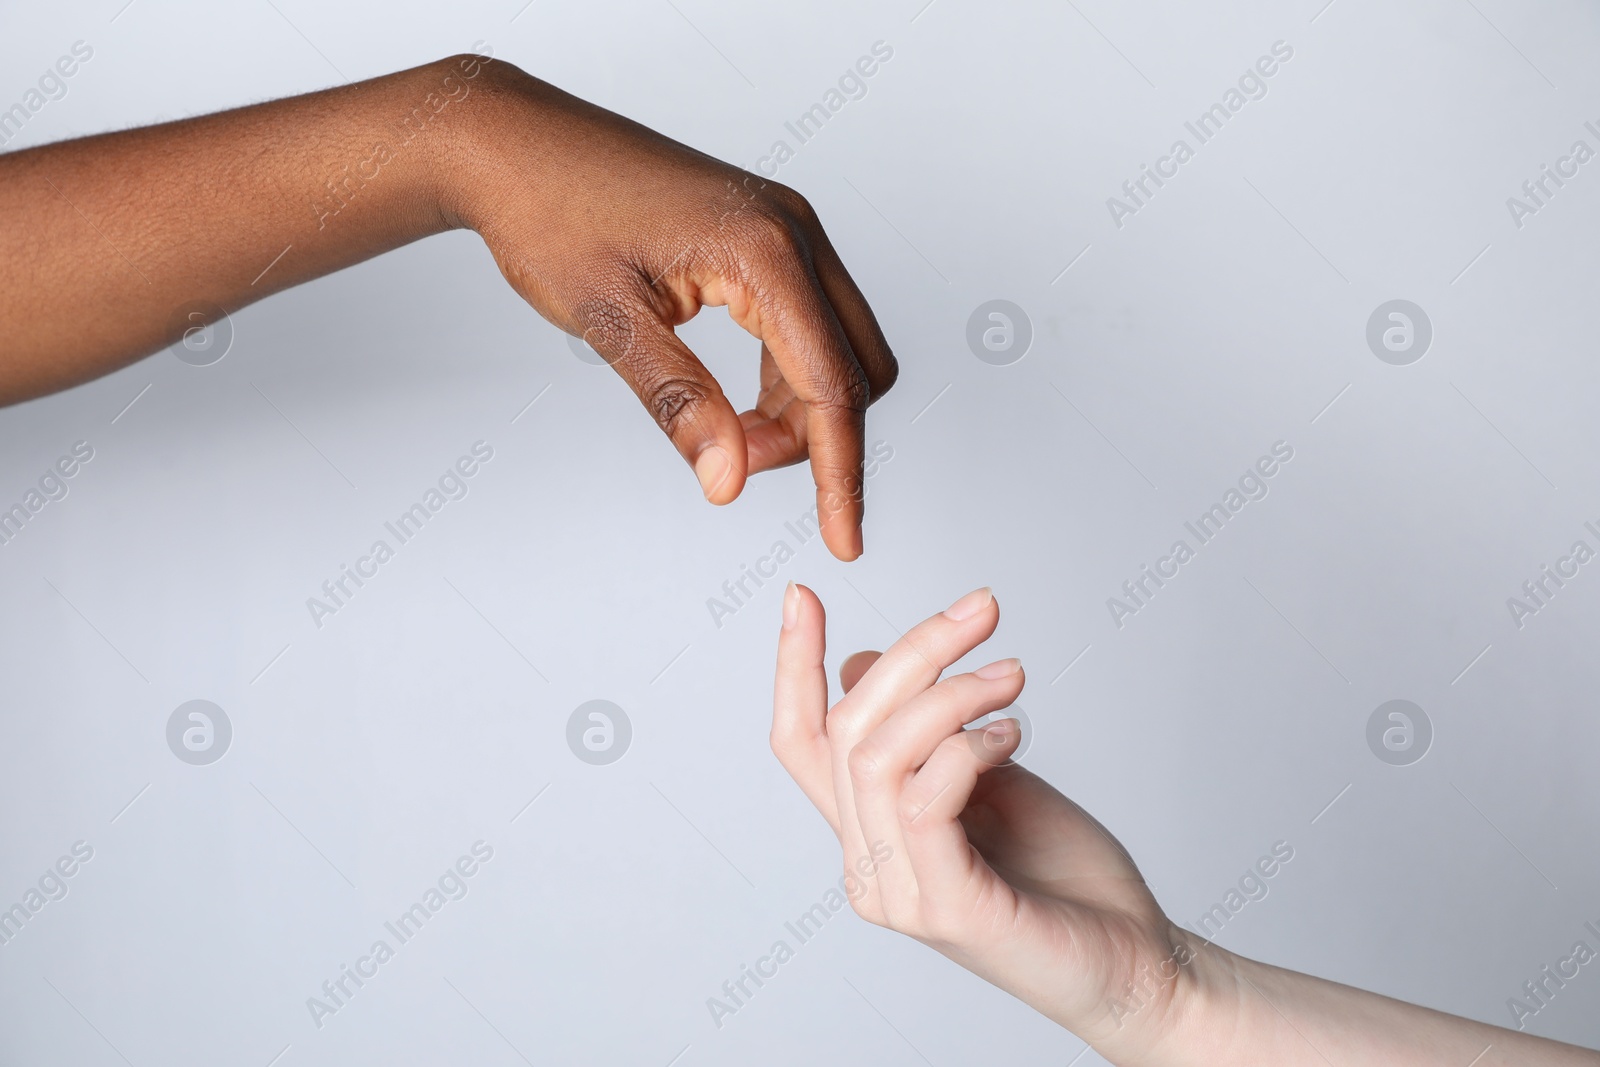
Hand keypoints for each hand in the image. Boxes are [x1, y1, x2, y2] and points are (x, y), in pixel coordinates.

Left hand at [452, 63, 897, 559]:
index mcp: (764, 250)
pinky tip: (730, 399)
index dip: (839, 473)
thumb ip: (679, 402)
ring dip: (800, 409)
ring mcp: (786, 228)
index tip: (843, 541)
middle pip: (857, 368)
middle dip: (816, 437)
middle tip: (735, 464)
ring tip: (721, 432)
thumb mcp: (608, 322)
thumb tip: (728, 480)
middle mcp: (793, 231)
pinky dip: (785, 376)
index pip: (831, 384)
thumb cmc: (549, 214)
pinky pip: (808, 323)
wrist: (514, 144)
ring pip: (838, 349)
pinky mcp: (767, 234)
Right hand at [770, 583, 1208, 1062]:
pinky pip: (927, 800)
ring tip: (1014, 675)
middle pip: (845, 731)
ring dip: (951, 693)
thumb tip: (863, 665)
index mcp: (870, 833)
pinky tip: (1016, 733)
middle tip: (982, 610)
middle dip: (912, 651)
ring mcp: (900, 893)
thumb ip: (928, 733)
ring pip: (879, 757)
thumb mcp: (988, 776)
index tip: (804, 594)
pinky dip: (970, 747)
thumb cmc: (1064, 875)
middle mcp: (870, 866)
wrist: (1134, 964)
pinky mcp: (947, 908)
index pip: (801, 743)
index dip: (793, 667)